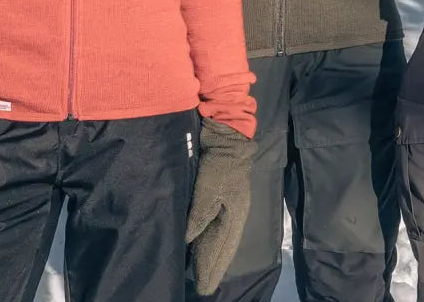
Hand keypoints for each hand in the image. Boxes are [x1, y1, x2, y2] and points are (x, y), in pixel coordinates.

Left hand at [186, 120, 254, 295]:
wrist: (228, 138)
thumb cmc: (219, 164)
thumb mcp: (207, 190)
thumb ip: (199, 216)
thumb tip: (189, 240)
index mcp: (234, 216)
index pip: (223, 251)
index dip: (213, 268)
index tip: (205, 287)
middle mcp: (234, 215)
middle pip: (223, 247)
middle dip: (213, 266)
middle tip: (202, 285)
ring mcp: (229, 206)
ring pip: (219, 238)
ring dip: (210, 254)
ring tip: (200, 271)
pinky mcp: (222, 199)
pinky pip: (216, 227)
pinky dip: (209, 240)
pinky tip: (200, 246)